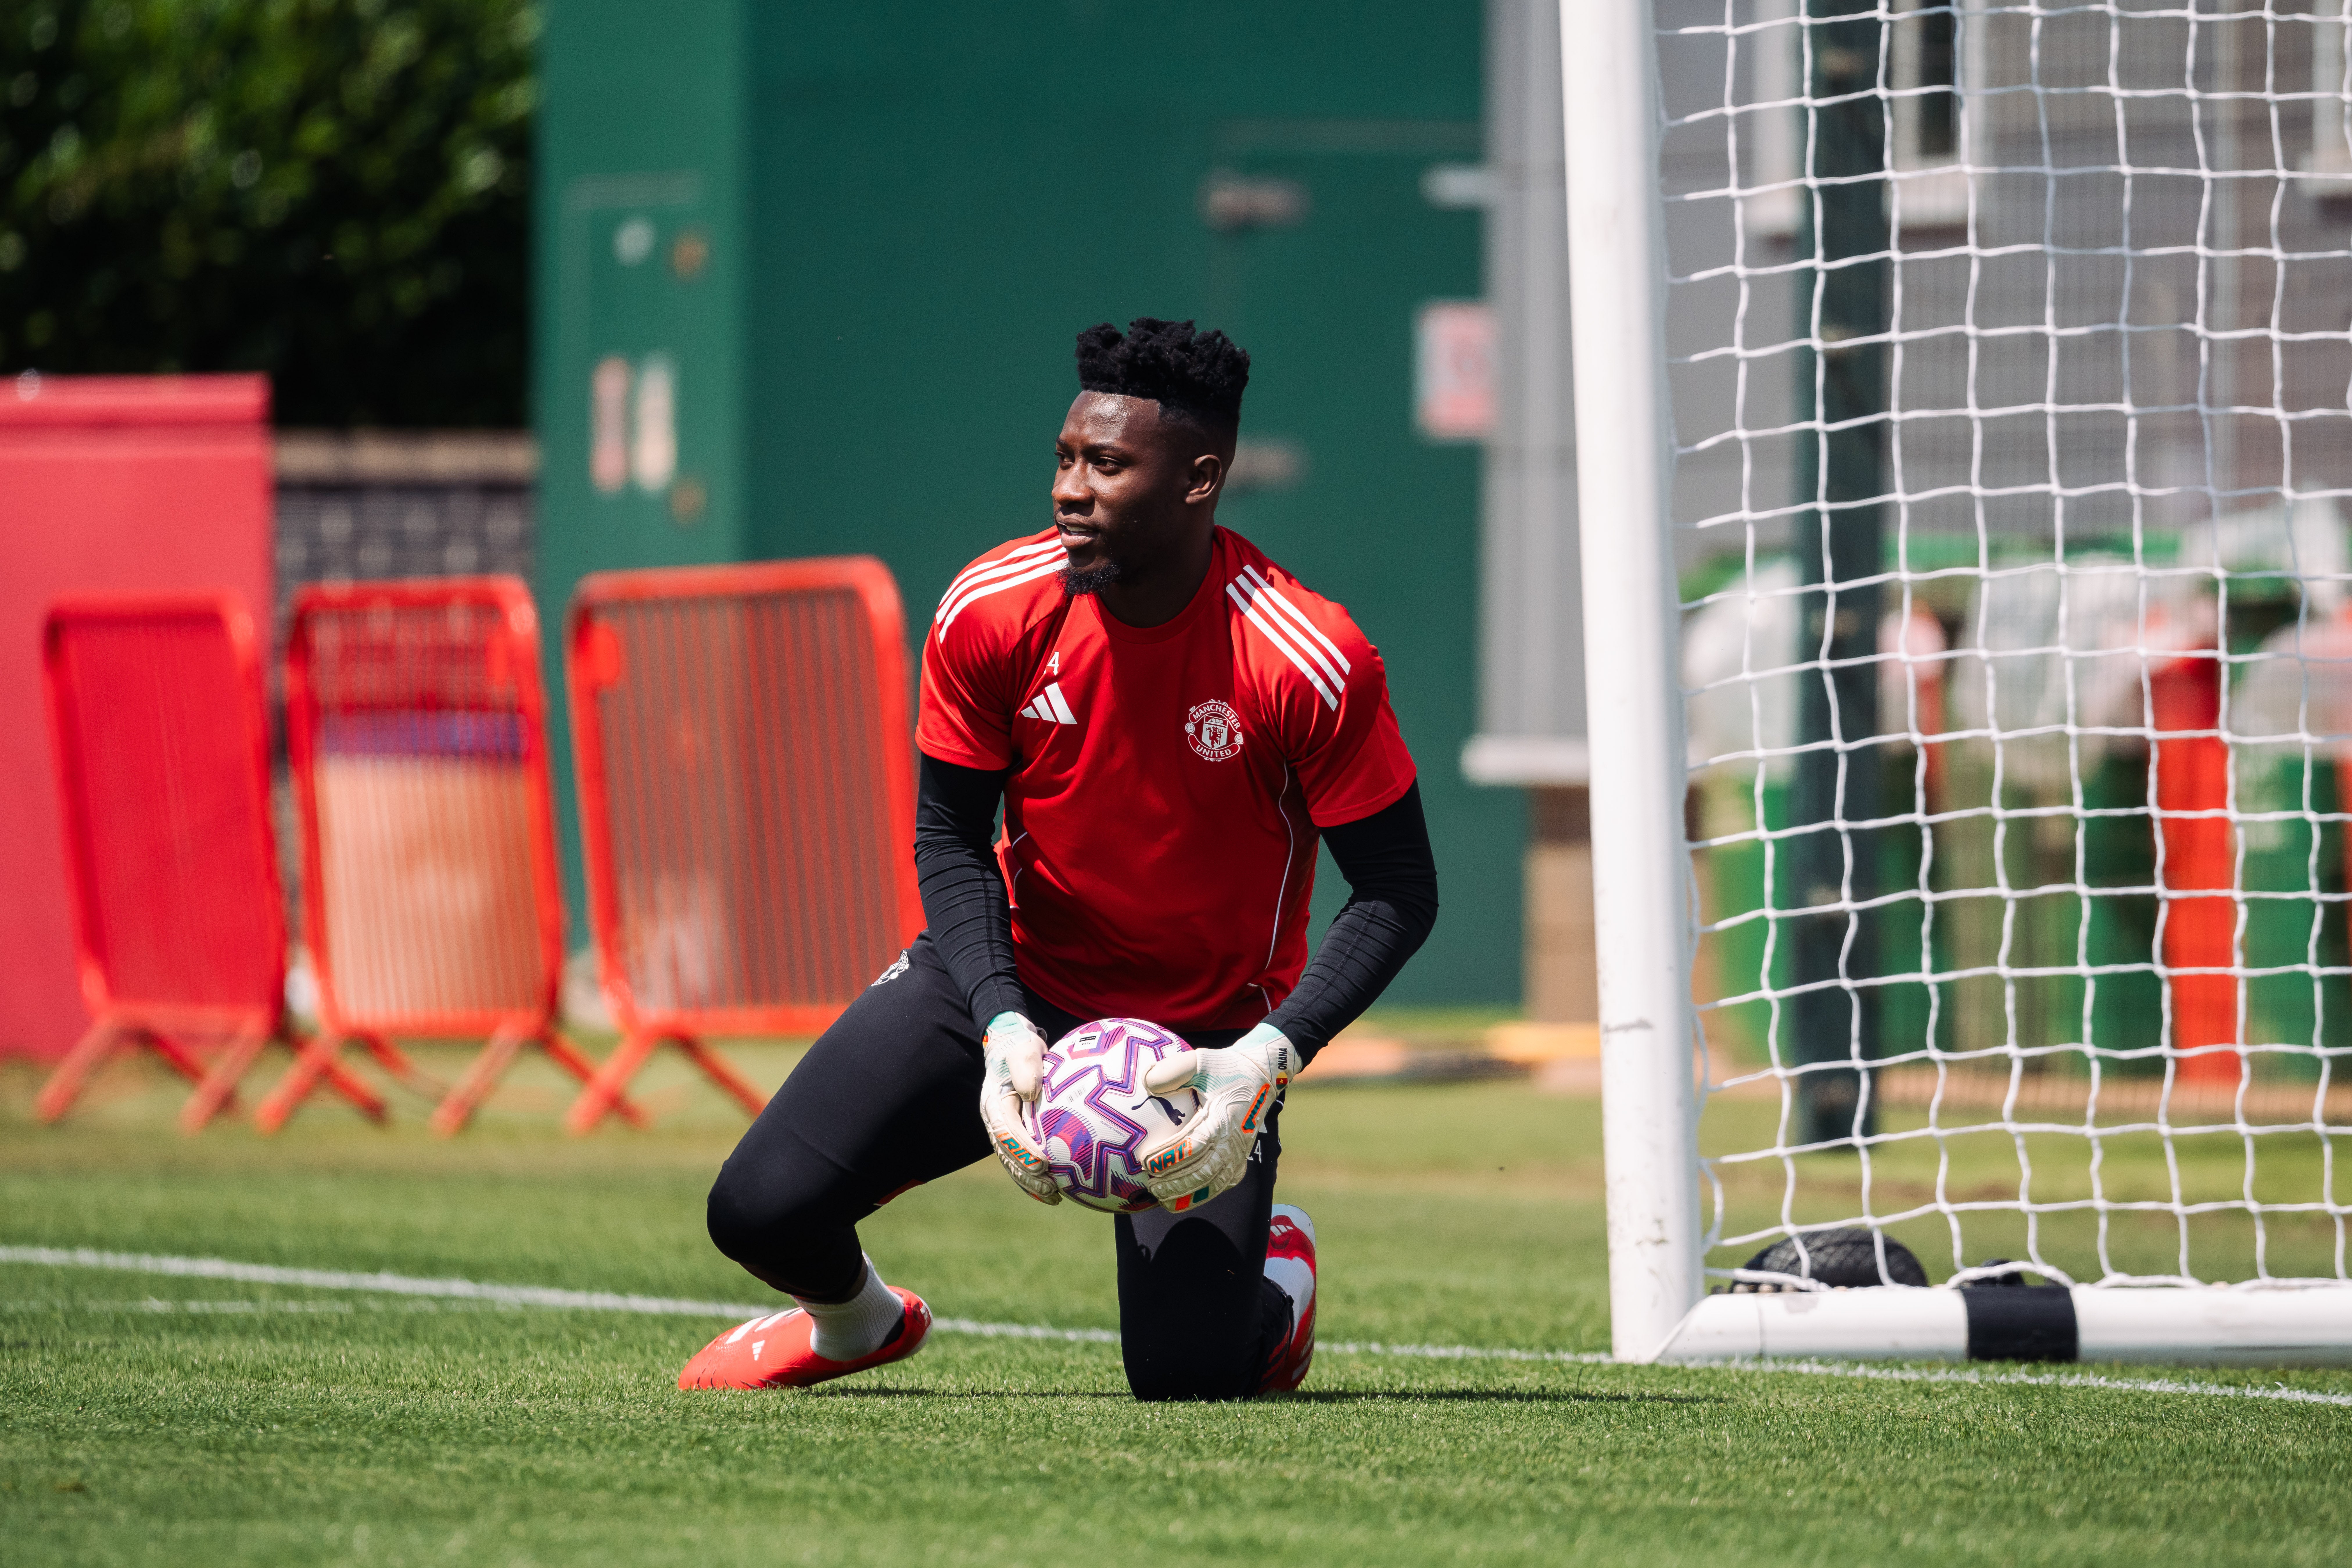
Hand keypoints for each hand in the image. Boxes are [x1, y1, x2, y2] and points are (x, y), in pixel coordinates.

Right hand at [978, 1012, 1059, 1204]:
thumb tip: (1032, 1091)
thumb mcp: (1024, 1048)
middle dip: (1028, 1175)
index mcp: (994, 1103)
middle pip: (1008, 1154)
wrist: (1012, 1047)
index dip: (1023, 1151)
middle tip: (1052, 1190)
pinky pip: (1022, 1158)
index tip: (1043, 1165)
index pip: (1007, 1131)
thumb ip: (1026, 1066)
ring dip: (1032, 1182)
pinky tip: (1055, 1190)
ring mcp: (1003, 1129)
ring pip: (1014, 1162)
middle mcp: (995, 1120)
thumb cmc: (1021, 1046)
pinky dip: (1035, 1176)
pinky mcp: (1015, 1133)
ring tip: (1055, 1197)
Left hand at [1135, 1022, 1294, 1211]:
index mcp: (1223, 1120)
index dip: (1169, 1158)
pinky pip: (1220, 1185)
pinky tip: (1179, 1200)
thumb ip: (1175, 1070)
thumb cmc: (1227, 1068)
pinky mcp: (1241, 1162)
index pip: (1193, 1146)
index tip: (1146, 1162)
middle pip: (1202, 1173)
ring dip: (1185, 1195)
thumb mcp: (1202, 1061)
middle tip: (1150, 1186)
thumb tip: (1147, 1083)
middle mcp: (1233, 1142)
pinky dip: (1200, 1196)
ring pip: (1212, 1185)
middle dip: (1174, 1183)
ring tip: (1161, 1198)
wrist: (1262, 1077)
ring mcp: (1239, 1155)